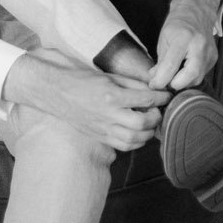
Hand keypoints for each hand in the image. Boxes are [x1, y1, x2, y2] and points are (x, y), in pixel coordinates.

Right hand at [3, 53, 167, 150]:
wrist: (55, 91)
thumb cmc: (81, 80)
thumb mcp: (108, 76)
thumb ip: (131, 84)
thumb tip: (152, 89)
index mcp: (111, 94)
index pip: (145, 98)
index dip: (160, 97)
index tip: (167, 95)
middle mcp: (108, 114)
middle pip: (142, 123)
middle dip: (155, 117)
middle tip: (158, 110)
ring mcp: (102, 128)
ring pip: (134, 139)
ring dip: (147, 133)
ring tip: (150, 123)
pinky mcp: (99, 137)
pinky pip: (122, 146)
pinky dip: (135, 142)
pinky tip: (138, 134)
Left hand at [149, 0, 221, 91]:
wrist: (196, 12)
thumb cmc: (178, 24)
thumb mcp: (163, 39)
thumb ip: (160, 62)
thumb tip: (155, 80)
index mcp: (183, 38)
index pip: (171, 66)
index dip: (160, 80)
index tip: (154, 84)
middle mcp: (199, 46)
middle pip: (189, 77)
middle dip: (174, 84)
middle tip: (165, 79)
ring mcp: (209, 53)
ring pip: (196, 80)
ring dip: (182, 82)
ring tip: (174, 72)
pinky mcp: (214, 59)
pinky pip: (201, 76)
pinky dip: (190, 77)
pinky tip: (184, 68)